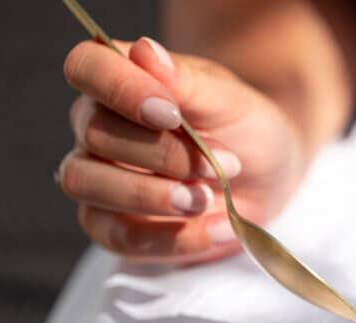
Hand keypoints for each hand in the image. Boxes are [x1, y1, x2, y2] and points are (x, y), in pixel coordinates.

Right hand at [59, 37, 305, 262]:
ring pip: (87, 184)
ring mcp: (100, 179)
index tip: (172, 114)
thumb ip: (186, 81)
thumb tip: (145, 52)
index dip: (121, 89)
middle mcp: (96, 127)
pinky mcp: (116, 227)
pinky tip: (217, 228)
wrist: (268, 175)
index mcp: (118, 81)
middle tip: (219, 165)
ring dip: (152, 196)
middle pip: (93, 134)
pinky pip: (119, 238)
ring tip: (207, 199)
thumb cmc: (244, 128)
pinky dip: (173, 238)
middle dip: (162, 154)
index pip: (86, 67)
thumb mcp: (229, 100)